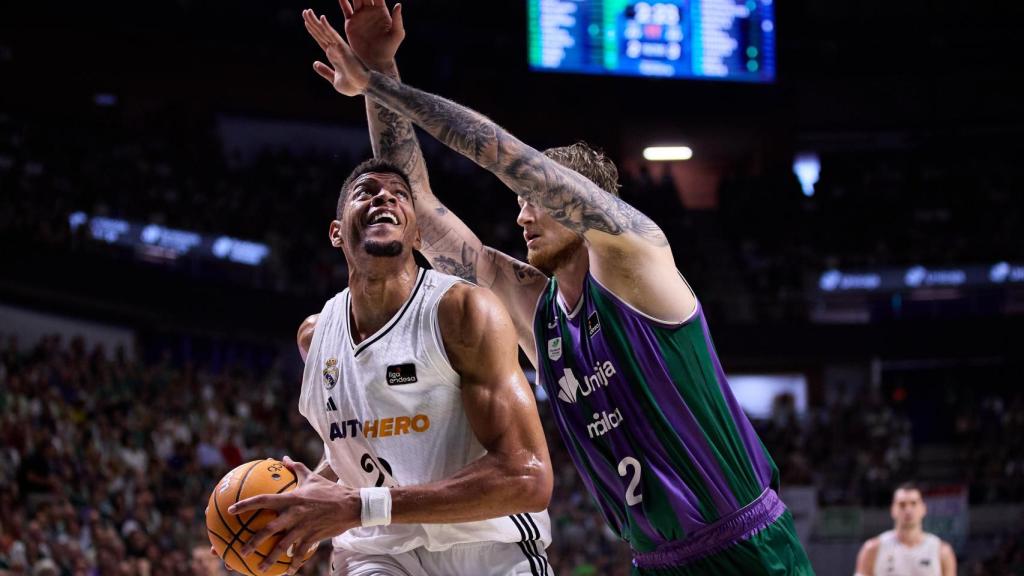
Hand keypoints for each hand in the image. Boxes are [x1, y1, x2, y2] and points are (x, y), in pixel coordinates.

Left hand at [229, 456, 359, 573]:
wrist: (351, 505)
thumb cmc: (330, 490)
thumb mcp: (312, 477)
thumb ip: (296, 467)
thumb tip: (283, 458)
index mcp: (291, 499)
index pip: (263, 500)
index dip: (246, 505)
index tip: (231, 511)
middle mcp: (294, 514)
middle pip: (268, 529)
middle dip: (253, 541)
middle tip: (241, 550)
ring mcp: (303, 528)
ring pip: (282, 546)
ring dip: (269, 559)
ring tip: (259, 568)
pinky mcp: (313, 537)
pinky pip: (300, 554)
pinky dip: (294, 564)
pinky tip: (288, 571)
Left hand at [303, 9, 370, 95]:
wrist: (362, 88)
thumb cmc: (352, 85)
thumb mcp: (334, 79)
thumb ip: (325, 71)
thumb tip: (315, 64)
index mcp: (333, 55)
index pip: (321, 40)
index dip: (313, 31)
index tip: (306, 21)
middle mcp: (336, 49)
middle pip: (321, 33)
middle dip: (312, 22)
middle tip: (305, 11)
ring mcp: (339, 48)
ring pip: (325, 31)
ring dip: (316, 22)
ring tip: (307, 12)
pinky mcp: (343, 48)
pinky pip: (333, 36)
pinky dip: (327, 27)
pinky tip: (322, 18)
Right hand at [340, 0, 404, 71]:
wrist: (376, 61)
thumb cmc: (389, 49)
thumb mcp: (397, 34)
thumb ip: (398, 19)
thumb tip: (398, 4)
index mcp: (381, 11)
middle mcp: (370, 11)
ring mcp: (359, 16)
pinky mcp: (350, 23)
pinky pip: (345, 9)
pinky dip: (342, 1)